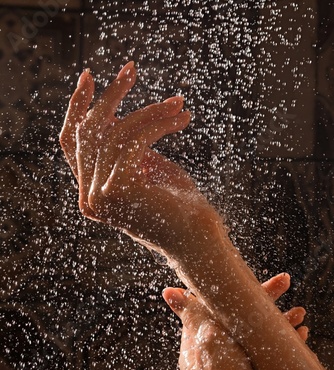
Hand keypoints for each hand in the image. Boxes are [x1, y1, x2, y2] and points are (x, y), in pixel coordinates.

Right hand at [60, 62, 213, 250]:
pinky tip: (181, 119)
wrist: (199, 236)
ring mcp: (100, 196)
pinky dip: (158, 123)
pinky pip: (135, 140)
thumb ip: (125, 145)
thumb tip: (111, 113)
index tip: (88, 77)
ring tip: (178, 104)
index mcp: (92, 192)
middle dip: (110, 96)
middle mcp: (89, 198)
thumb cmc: (179, 203)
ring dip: (150, 111)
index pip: (72, 144)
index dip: (76, 108)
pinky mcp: (119, 189)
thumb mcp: (147, 166)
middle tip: (131, 69)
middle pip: (88, 132)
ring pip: (115, 132)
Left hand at [163, 272, 307, 369]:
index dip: (231, 294)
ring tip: (299, 314)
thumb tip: (168, 293)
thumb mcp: (207, 340)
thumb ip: (192, 313)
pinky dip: (281, 344)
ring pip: (254, 338)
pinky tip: (299, 335)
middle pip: (235, 321)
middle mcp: (212, 359)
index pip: (211, 310)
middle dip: (261, 303)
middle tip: (284, 283)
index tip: (251, 282)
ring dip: (276, 322)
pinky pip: (267, 357)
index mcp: (195, 347)